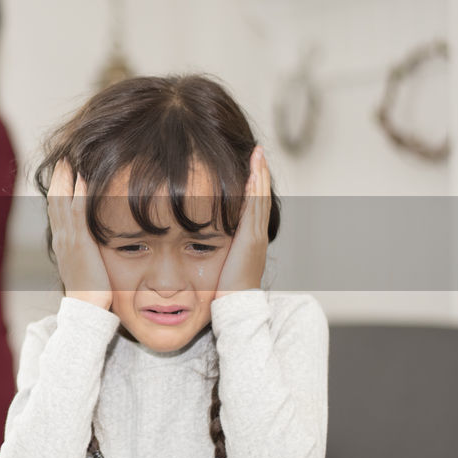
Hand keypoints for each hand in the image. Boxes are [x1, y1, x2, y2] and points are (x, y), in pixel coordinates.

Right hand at [48, 159, 112, 309]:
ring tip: (69, 162)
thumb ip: (86, 250)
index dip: (59, 190)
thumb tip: (93, 243)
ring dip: (66, 180)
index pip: (56, 210)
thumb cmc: (90, 291)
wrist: (86, 308)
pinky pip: (78, 213)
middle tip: (62, 160)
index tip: (63, 173)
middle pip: (55, 201)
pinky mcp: (80, 242)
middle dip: (58, 179)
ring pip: (62, 202)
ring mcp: (68, 239)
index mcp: (62, 242)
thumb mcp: (85, 265)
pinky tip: (82, 179)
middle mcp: (61, 238)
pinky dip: (79, 194)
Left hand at [216, 145, 271, 298]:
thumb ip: (213, 248)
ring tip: (257, 155)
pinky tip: (253, 174)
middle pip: (260, 196)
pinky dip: (255, 191)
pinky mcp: (251, 240)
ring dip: (259, 175)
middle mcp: (256, 234)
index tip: (251, 166)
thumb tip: (197, 239)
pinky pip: (254, 209)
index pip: (253, 204)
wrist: (236, 306)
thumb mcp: (219, 262)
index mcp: (250, 239)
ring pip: (259, 198)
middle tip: (258, 151)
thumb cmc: (224, 290)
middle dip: (259, 173)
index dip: (254, 184)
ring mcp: (256, 236)